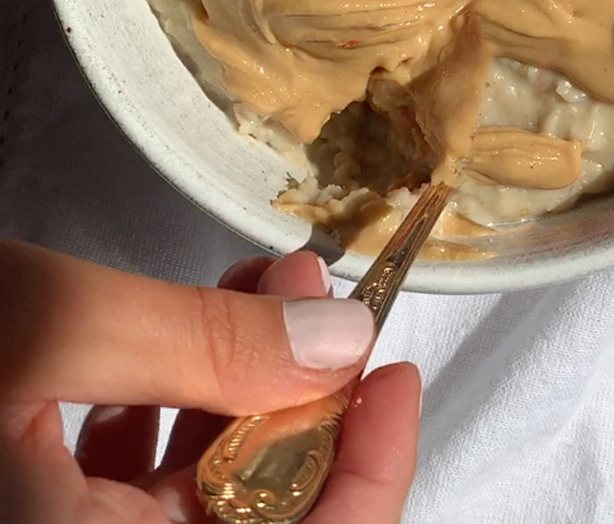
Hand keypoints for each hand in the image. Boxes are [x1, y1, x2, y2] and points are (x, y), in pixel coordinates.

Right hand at [0, 241, 419, 522]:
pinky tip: (177, 329)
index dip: (371, 475)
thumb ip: (198, 343)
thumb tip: (336, 337)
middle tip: (311, 297)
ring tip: (254, 289)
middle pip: (256, 515)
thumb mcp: (59, 329)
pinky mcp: (42, 504)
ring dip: (240, 386)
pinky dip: (175, 402)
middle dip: (299, 395)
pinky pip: (135, 484)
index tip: (393, 379)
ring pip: (197, 493)